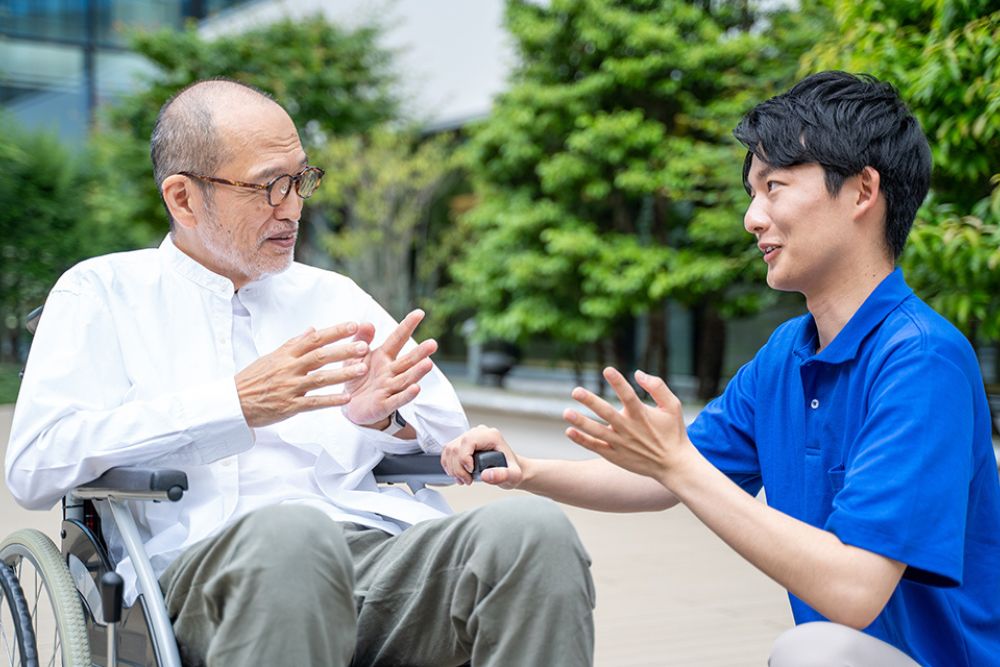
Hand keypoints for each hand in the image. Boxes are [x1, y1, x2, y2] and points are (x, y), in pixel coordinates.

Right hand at [236, 322, 368, 427]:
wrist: (233, 402)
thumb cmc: (253, 378)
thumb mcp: (271, 356)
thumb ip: (294, 343)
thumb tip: (313, 329)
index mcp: (286, 354)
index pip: (314, 339)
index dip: (335, 332)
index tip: (353, 325)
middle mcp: (289, 368)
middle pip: (320, 356)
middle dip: (343, 350)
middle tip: (364, 346)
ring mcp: (289, 387)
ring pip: (320, 379)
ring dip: (342, 374)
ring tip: (362, 369)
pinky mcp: (289, 406)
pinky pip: (313, 403)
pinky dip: (330, 400)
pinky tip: (346, 398)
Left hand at [342, 309, 436, 428]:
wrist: (351, 406)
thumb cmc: (356, 377)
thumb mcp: (354, 356)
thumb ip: (361, 340)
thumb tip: (368, 323)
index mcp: (383, 357)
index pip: (397, 339)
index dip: (407, 326)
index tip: (419, 313)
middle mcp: (390, 372)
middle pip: (407, 361)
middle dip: (419, 353)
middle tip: (433, 343)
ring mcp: (389, 389)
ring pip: (405, 379)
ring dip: (417, 372)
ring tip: (428, 364)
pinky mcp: (385, 405)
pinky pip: (396, 400)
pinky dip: (406, 395)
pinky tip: (416, 388)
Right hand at [441, 425, 523, 487]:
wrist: (511, 470)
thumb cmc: (513, 470)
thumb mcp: (514, 476)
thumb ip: (503, 475)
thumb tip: (486, 475)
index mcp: (491, 436)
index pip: (468, 441)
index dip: (464, 457)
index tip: (470, 471)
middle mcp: (479, 433)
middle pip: (456, 446)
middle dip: (458, 468)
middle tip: (467, 480)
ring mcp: (470, 437)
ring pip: (450, 449)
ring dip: (452, 468)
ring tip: (463, 479)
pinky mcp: (463, 444)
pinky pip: (448, 452)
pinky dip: (449, 465)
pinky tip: (457, 474)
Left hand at [563, 367, 693, 482]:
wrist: (674, 464)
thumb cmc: (673, 431)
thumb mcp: (672, 406)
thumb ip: (657, 386)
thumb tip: (638, 373)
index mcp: (642, 414)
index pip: (628, 395)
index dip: (618, 382)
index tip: (607, 370)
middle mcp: (629, 429)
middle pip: (607, 413)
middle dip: (591, 402)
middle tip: (575, 391)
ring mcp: (621, 444)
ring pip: (597, 432)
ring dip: (581, 422)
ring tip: (566, 413)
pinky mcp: (615, 456)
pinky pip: (596, 447)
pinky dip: (582, 440)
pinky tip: (569, 431)